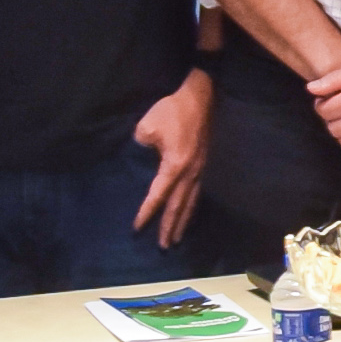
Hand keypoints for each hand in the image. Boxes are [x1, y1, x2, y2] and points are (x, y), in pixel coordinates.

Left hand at [130, 71, 214, 248]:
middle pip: (179, 206)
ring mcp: (199, 169)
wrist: (201, 96)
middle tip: (163, 246)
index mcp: (175, 165)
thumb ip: (142, 144)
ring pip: (191, 201)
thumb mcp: (147, 127)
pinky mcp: (203, 163)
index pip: (158, 195)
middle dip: (169, 226)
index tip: (137, 227)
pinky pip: (196, 191)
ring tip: (176, 237)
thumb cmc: (172, 110)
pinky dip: (190, 206)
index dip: (147, 212)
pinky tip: (187, 211)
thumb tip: (145, 153)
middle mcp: (190, 172)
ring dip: (183, 220)